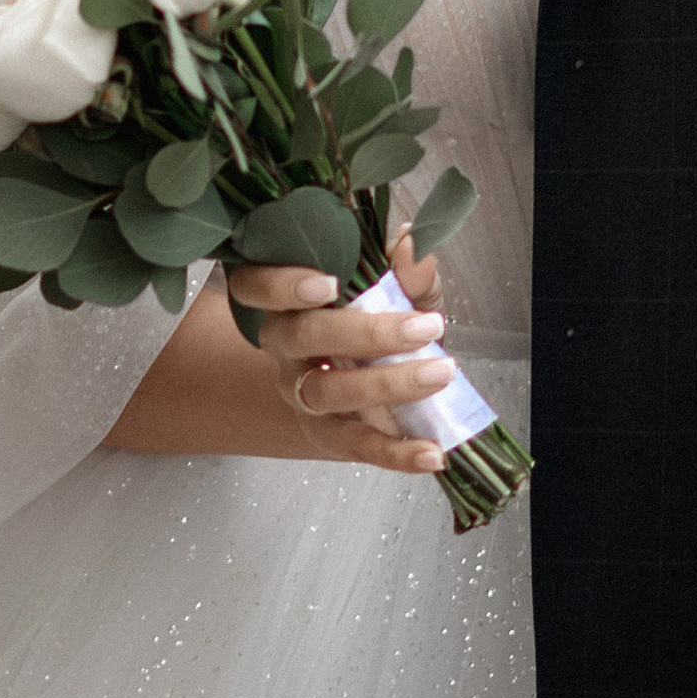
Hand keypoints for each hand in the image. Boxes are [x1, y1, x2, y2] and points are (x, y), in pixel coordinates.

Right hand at [225, 232, 451, 478]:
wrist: (369, 382)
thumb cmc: (376, 321)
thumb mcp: (397, 290)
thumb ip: (405, 270)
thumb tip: (411, 244)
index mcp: (288, 300)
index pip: (256, 287)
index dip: (281, 285)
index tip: (328, 283)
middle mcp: (284, 348)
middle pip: (302, 337)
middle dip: (364, 332)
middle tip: (425, 326)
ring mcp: (301, 393)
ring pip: (325, 392)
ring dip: (387, 383)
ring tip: (440, 372)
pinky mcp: (327, 435)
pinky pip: (356, 446)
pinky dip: (397, 453)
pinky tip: (432, 453)